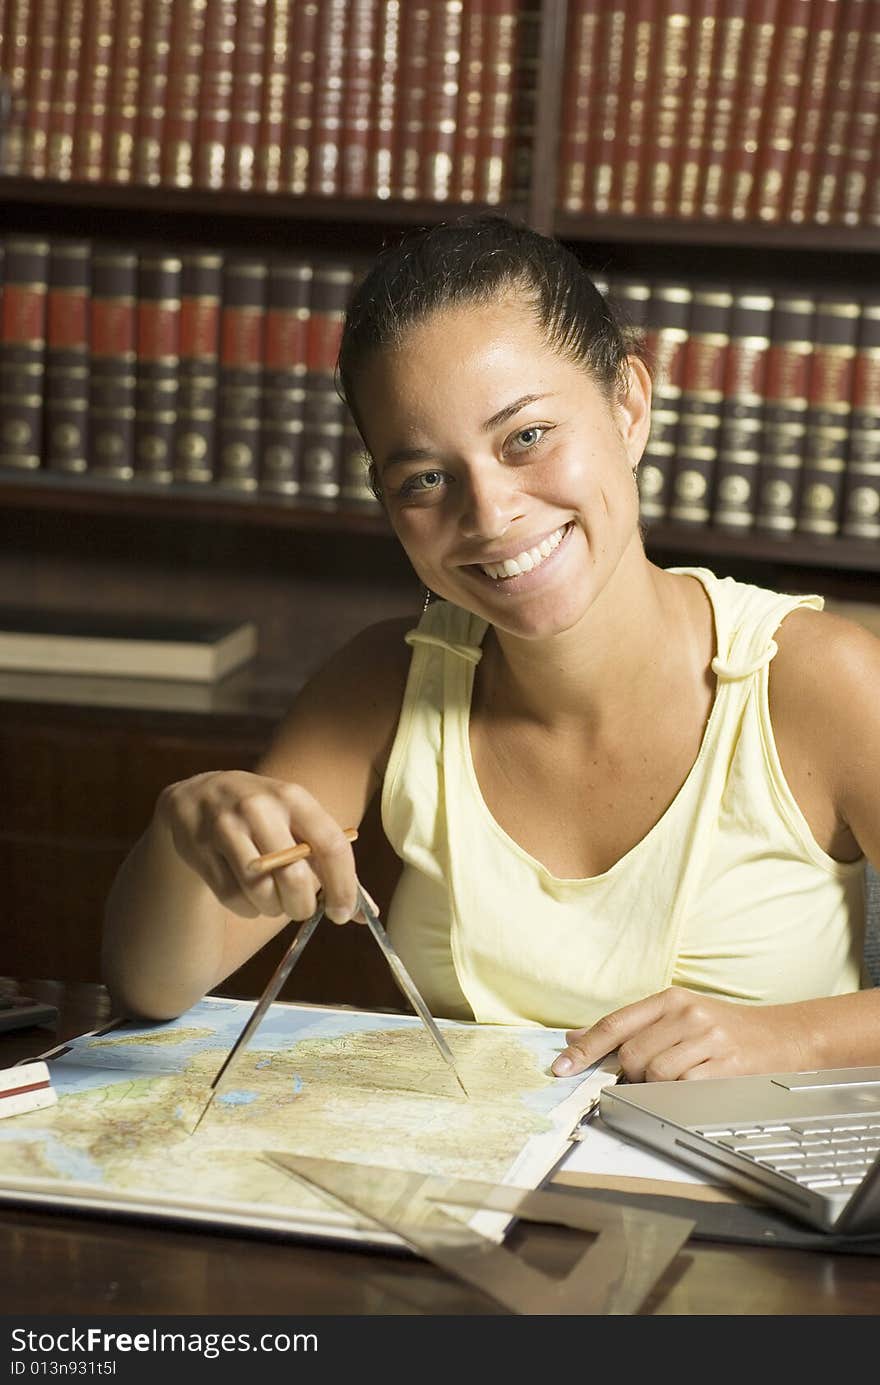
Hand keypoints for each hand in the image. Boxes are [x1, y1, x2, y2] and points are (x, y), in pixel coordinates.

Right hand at [155, 770, 361, 924]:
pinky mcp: (199, 848)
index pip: (332, 845)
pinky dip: (246, 909)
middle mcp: (260, 808)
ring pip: (261, 892)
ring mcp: (226, 826)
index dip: (343, 886)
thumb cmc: (262, 816)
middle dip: (302, 906)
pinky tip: (247, 895)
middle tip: (301, 909)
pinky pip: (233, 898)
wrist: (197, 797)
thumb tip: (363, 913)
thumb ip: (329, 862)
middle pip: (294, 877)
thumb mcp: (297, 822)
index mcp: (294, 797)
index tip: (343, 913)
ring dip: (272, 909)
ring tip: (273, 899)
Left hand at [551, 987, 810, 1081]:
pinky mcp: (726, 1064)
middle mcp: (687, 1014)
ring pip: (655, 1073)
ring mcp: (707, 1038)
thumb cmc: (726, 1030)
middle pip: (631, 1054)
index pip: (614, 1024)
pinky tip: (696, 1086)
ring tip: (680, 1079)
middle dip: (631, 1074)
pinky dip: (680, 1095)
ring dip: (656, 1087)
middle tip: (651, 1077)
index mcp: (670, 999)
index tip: (560, 1068)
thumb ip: (630, 1026)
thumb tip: (576, 1037)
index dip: (583, 1049)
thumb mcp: (678, 1017)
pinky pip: (683, 1088)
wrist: (785, 1037)